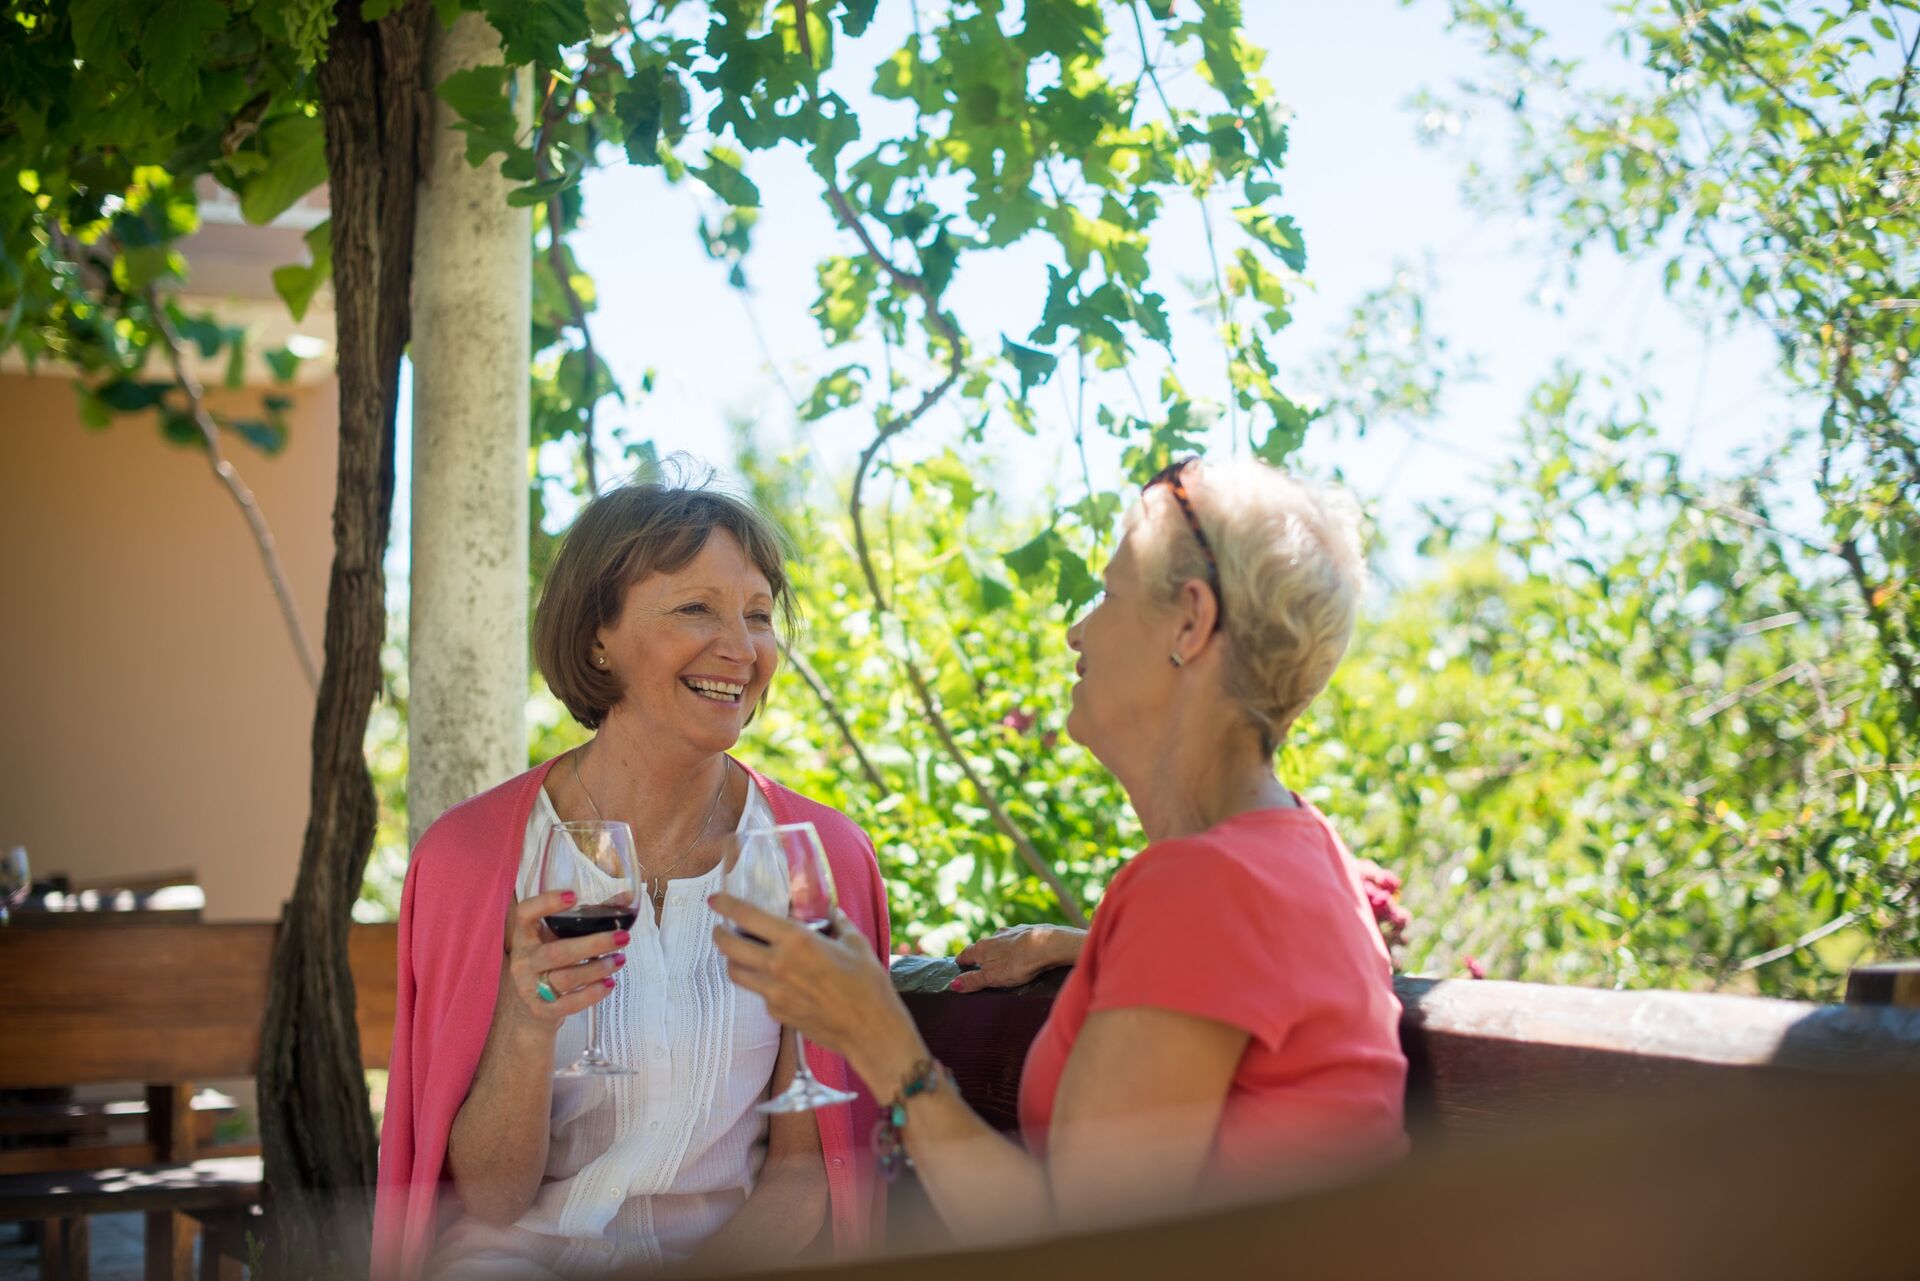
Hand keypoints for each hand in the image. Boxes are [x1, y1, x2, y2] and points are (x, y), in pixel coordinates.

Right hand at [501, 890, 625, 1033]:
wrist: (526, 1008)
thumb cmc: (549, 963)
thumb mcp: (558, 938)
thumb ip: (587, 917)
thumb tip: (626, 898)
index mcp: (524, 936)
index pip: (525, 914)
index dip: (546, 903)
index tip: (573, 896)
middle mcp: (523, 961)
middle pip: (556, 952)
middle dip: (593, 944)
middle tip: (623, 937)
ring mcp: (529, 988)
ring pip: (566, 978)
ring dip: (598, 968)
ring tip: (620, 959)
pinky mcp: (541, 1010)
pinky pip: (569, 1004)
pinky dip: (592, 994)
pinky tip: (609, 984)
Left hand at [710, 895, 924, 1095]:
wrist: (869, 1029)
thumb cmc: (867, 983)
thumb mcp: (855, 942)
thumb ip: (837, 923)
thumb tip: (831, 911)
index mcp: (796, 940)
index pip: (747, 916)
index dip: (726, 904)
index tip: (715, 899)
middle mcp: (777, 965)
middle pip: (729, 946)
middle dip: (719, 933)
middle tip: (721, 927)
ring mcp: (773, 993)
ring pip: (736, 972)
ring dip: (733, 960)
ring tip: (742, 953)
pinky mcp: (777, 1012)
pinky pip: (758, 993)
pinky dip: (761, 983)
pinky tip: (777, 980)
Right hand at [951, 924, 1084, 991]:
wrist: (1048, 945)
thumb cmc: (1018, 963)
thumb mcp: (992, 977)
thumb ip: (973, 980)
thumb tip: (953, 985)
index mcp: (983, 947)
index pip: (966, 953)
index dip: (962, 959)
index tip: (958, 963)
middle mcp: (995, 936)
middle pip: (983, 946)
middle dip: (981, 954)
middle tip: (980, 964)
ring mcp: (1013, 931)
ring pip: (1001, 941)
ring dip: (999, 948)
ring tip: (1001, 959)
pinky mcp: (1030, 931)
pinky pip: (1018, 940)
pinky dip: (1017, 946)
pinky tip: (1022, 951)